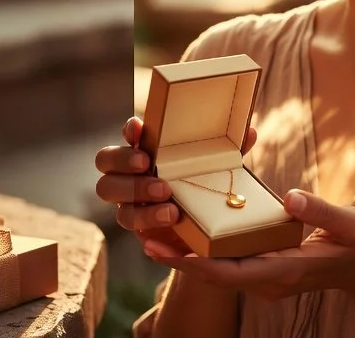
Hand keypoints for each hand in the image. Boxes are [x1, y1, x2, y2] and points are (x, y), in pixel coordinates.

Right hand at [94, 116, 257, 254]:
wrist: (205, 228)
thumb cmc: (205, 185)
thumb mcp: (218, 166)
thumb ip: (231, 150)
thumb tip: (249, 131)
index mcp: (148, 148)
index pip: (129, 133)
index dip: (130, 129)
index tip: (139, 127)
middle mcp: (130, 170)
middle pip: (105, 160)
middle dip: (123, 159)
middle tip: (147, 163)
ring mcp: (128, 197)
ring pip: (109, 190)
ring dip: (135, 191)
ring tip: (167, 197)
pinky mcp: (134, 222)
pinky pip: (128, 220)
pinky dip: (147, 218)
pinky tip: (169, 218)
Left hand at [140, 189, 354, 301]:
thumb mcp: (350, 223)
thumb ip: (321, 211)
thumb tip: (290, 197)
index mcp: (284, 269)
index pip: (228, 272)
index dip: (192, 263)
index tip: (164, 249)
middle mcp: (269, 280)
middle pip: (214, 275)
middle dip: (179, 259)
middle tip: (144, 237)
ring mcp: (267, 279)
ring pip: (218, 272)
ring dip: (189, 256)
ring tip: (155, 234)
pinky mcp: (267, 272)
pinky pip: (229, 266)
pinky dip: (206, 253)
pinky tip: (189, 234)